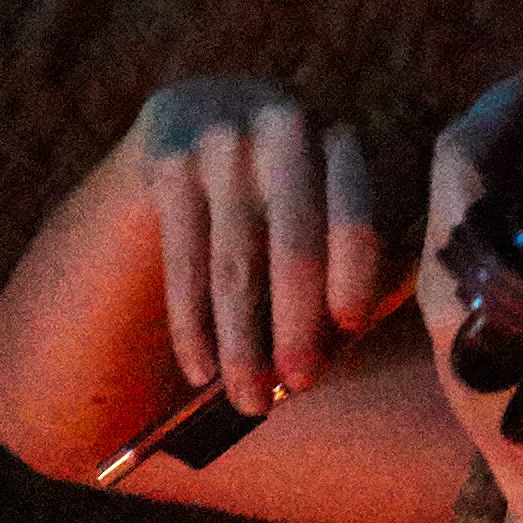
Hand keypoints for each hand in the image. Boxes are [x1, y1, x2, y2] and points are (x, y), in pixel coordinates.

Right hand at [136, 84, 389, 423]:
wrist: (190, 121)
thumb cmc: (274, 194)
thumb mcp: (318, 202)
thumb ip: (341, 261)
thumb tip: (338, 350)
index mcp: (338, 142)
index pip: (355, 210)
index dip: (355, 270)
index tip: (351, 327)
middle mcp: (283, 127)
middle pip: (293, 243)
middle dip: (296, 325)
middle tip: (298, 385)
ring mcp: (221, 136)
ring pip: (233, 264)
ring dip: (240, 343)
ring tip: (246, 402)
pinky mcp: (166, 158)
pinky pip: (183, 261)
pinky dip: (191, 325)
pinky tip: (200, 370)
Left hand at [421, 77, 522, 516]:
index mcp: (474, 283)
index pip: (462, 159)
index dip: (507, 104)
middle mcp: (439, 288)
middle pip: (455, 168)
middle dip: (512, 125)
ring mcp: (437, 304)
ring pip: (459, 200)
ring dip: (508, 160)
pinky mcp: (450, 319)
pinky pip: (469, 233)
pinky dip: (506, 199)